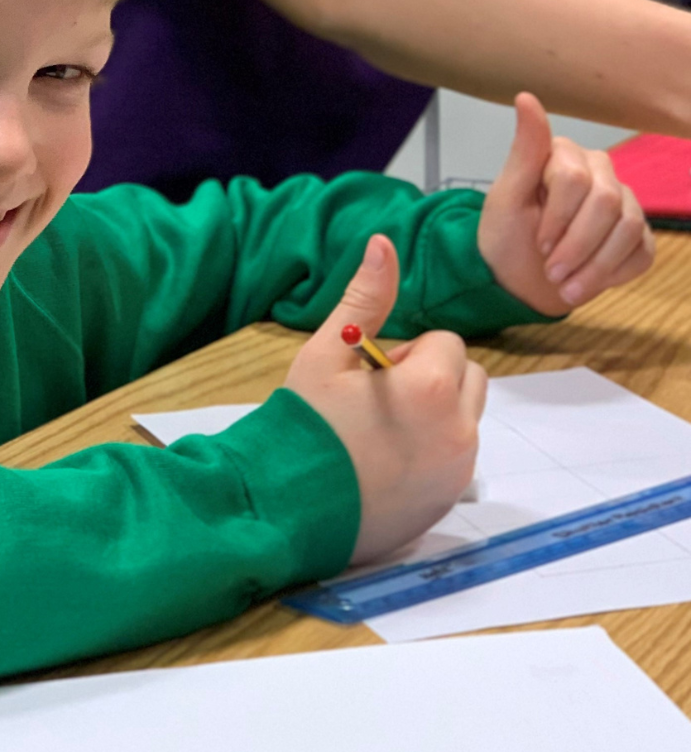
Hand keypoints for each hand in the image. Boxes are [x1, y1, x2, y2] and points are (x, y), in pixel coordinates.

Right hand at [283, 234, 486, 564]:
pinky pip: (456, 457)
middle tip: (377, 399)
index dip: (405, 353)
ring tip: (380, 431)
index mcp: (433, 389)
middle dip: (432, 379)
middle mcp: (459, 431)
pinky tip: (385, 464)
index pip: (445, 342)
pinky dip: (432, 451)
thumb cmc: (303, 426)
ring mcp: (457, 470)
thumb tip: (384, 242)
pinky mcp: (450, 501)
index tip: (369, 377)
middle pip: (468, 377)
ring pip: (466, 418)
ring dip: (436, 414)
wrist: (284, 509)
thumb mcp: (326, 355)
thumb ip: (366, 300)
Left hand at [478, 93, 653, 315]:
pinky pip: (641, 252)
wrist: (517, 282)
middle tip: (551, 271)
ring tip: (564, 285)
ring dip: (594, 266)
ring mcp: (624, 204)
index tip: (537, 243)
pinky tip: (585, 282)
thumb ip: (524, 151)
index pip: (576, 180)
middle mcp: (601, 173)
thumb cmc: (506, 238)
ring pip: (630, 228)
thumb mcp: (505, 197)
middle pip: (608, 203)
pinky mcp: (638, 237)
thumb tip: (526, 97)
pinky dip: (611, 275)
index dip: (557, 218)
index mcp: (565, 157)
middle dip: (577, 245)